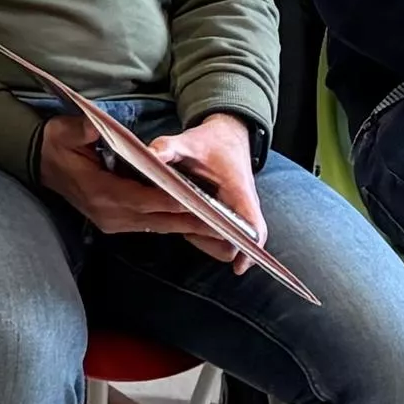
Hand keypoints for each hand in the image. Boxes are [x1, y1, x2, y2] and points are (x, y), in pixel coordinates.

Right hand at [32, 110, 211, 243]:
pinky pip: (150, 225)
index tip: (199, 203)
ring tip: (218, 228)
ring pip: (157, 226)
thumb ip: (86, 130)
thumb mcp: (66, 131)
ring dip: (186, 226)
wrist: (38, 162)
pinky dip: (172, 223)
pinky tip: (194, 222)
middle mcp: (109, 213)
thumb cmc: (56, 144)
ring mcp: (111, 221)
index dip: (172, 201)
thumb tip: (100, 126)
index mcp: (99, 192)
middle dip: (190, 221)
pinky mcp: (115, 223)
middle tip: (223, 225)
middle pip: (157, 219)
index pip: (143, 199)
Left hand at [148, 114, 268, 261]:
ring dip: (207, 240)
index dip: (250, 251)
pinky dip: (206, 234)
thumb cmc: (212, 142)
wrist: (227, 135)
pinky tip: (187, 220)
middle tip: (188, 231)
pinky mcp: (229, 215)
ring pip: (228, 242)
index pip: (254, 229)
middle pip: (238, 244)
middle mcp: (244, 207)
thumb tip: (148, 156)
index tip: (238, 268)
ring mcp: (238, 213)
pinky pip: (223, 235)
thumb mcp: (188, 141)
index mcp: (240, 193)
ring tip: (184, 222)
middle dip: (213, 243)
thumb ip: (168, 148)